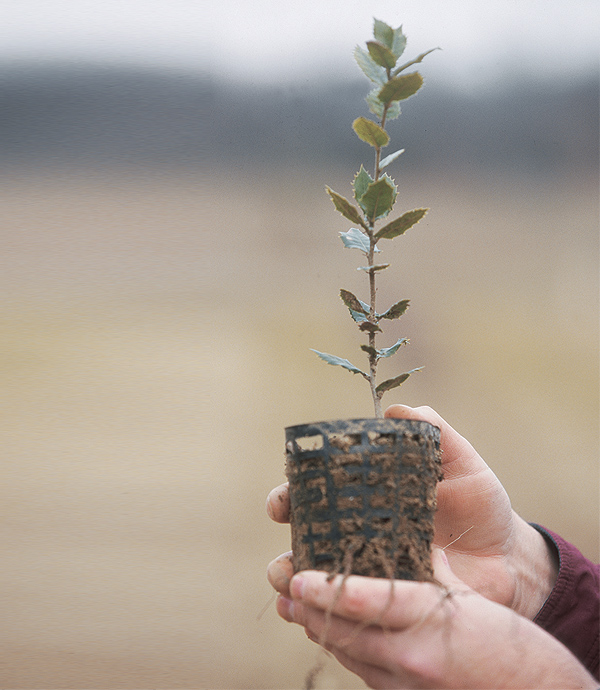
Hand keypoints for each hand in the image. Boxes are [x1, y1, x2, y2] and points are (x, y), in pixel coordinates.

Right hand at [267, 405, 556, 617]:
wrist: (508, 561)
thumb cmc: (482, 506)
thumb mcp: (463, 464)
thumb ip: (434, 433)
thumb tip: (394, 410)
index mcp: (369, 493)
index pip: (319, 485)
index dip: (294, 486)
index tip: (287, 492)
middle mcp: (357, 528)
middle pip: (303, 524)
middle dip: (285, 522)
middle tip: (285, 521)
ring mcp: (365, 566)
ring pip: (311, 569)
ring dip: (287, 570)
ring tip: (287, 577)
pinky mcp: (379, 601)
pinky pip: (338, 605)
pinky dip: (315, 608)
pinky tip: (304, 611)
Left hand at [274, 549, 594, 689]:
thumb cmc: (503, 637)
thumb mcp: (464, 594)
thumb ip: (428, 569)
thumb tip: (400, 541)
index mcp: (428, 617)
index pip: (366, 601)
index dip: (326, 591)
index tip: (296, 579)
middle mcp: (411, 654)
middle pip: (346, 632)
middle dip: (311, 613)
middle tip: (285, 594)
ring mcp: (407, 683)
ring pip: (350, 654)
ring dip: (322, 632)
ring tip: (296, 611)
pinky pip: (366, 673)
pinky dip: (347, 652)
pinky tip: (333, 636)